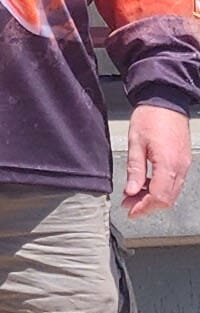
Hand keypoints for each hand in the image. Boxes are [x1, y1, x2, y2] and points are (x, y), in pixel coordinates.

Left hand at [122, 103, 192, 217]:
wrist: (166, 101)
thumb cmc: (149, 118)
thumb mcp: (135, 143)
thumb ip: (135, 170)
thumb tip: (131, 192)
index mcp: (168, 164)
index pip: (159, 197)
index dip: (144, 208)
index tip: (130, 212)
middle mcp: (180, 167)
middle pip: (168, 199)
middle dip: (147, 206)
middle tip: (128, 205)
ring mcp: (184, 164)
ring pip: (172, 192)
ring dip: (153, 198)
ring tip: (133, 196)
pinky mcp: (183, 160)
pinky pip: (174, 182)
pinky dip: (160, 188)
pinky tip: (145, 185)